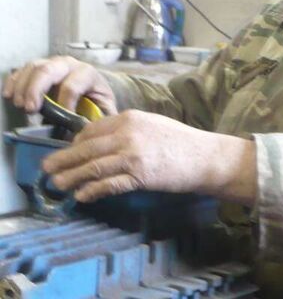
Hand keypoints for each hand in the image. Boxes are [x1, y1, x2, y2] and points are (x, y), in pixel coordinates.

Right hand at [2, 56, 116, 114]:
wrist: (94, 88)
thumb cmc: (97, 101)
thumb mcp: (104, 110)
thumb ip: (97, 120)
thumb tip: (86, 133)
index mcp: (88, 74)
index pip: (72, 86)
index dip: (64, 103)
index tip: (59, 119)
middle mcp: (70, 64)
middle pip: (49, 70)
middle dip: (36, 90)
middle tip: (29, 110)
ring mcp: (53, 64)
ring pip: (34, 67)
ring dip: (23, 86)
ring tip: (19, 106)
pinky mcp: (39, 68)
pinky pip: (23, 69)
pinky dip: (13, 81)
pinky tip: (9, 95)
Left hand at [43, 110, 256, 205]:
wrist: (204, 156)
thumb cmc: (180, 141)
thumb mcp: (151, 124)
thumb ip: (128, 129)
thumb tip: (103, 141)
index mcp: (130, 118)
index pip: (92, 129)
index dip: (75, 143)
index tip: (67, 152)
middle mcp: (128, 134)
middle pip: (86, 148)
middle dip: (63, 160)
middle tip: (46, 169)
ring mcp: (133, 155)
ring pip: (92, 167)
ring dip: (71, 177)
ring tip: (57, 185)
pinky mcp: (139, 175)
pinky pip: (109, 184)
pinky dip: (92, 191)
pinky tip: (82, 196)